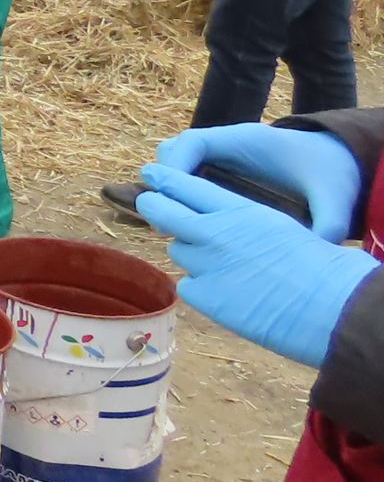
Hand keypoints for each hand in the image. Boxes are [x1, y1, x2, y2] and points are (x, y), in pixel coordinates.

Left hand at [134, 165, 379, 366]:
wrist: (330, 306)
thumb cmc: (318, 266)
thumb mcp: (279, 226)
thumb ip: (243, 221)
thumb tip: (222, 222)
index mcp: (237, 210)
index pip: (186, 186)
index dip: (166, 180)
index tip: (152, 175)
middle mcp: (214, 233)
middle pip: (162, 211)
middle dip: (154, 206)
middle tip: (151, 205)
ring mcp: (205, 265)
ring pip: (178, 251)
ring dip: (191, 254)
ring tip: (223, 266)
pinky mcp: (204, 297)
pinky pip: (188, 286)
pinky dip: (201, 289)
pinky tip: (226, 294)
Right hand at [156, 124, 361, 243]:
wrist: (339, 162)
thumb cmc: (331, 174)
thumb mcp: (333, 198)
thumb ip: (327, 222)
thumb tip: (319, 249)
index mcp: (247, 140)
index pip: (194, 142)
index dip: (175, 166)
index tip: (170, 197)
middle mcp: (228, 145)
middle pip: (174, 152)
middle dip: (165, 182)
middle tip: (168, 217)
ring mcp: (222, 157)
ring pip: (177, 164)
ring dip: (171, 190)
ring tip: (176, 223)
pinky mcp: (223, 171)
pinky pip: (189, 176)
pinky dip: (182, 195)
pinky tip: (192, 223)